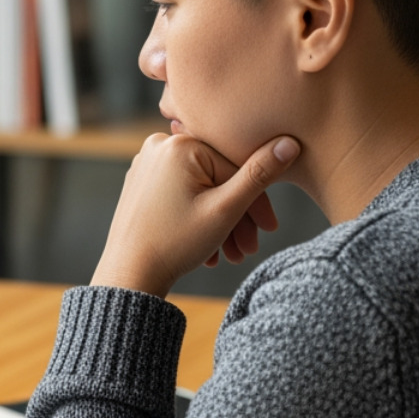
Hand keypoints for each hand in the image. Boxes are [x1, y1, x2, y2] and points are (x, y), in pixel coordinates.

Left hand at [91, 133, 299, 295]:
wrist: (129, 274)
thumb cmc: (175, 244)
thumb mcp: (225, 210)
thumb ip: (259, 175)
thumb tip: (290, 143)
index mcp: (181, 144)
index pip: (235, 168)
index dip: (257, 202)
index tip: (269, 230)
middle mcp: (159, 145)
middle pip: (217, 177)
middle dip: (237, 216)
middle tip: (249, 249)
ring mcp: (146, 163)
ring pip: (200, 188)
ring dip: (219, 222)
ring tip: (230, 255)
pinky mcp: (140, 182)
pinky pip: (181, 193)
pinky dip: (197, 217)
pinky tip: (207, 248)